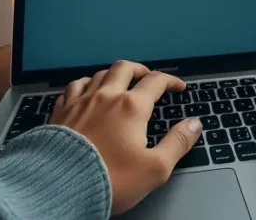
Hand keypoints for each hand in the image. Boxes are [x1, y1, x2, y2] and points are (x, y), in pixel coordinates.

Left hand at [50, 61, 202, 214]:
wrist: (60, 186)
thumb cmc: (110, 179)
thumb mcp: (155, 168)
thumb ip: (178, 143)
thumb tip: (194, 124)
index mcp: (131, 107)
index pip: (156, 81)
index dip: (171, 81)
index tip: (178, 87)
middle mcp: (106, 97)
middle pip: (125, 68)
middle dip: (140, 69)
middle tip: (148, 77)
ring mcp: (80, 102)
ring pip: (99, 74)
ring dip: (113, 75)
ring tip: (119, 83)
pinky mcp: (61, 112)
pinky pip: (73, 87)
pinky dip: (85, 85)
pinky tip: (86, 92)